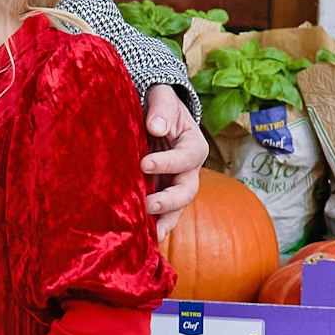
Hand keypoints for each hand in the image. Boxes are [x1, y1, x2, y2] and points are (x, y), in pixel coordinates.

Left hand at [142, 84, 207, 239]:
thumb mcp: (163, 98)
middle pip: (187, 191)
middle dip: (169, 201)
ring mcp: (175, 185)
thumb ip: (161, 109)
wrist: (154, 116)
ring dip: (163, 222)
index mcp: (194, 146)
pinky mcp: (160, 193)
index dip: (168, 163)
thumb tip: (155, 126)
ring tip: (149, 235)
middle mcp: (189, 170)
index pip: (186, 158)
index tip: (144, 164)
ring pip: (176, 209)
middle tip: (148, 205)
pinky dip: (152, 225)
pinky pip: (161, 213)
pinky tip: (140, 237)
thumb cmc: (161, 105)